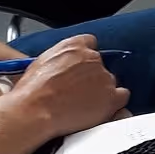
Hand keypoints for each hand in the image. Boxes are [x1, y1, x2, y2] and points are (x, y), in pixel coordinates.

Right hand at [0, 35, 128, 141]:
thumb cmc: (32, 91)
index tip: (80, 69)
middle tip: (78, 92)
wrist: (34, 109)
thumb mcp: (40, 64)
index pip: (90, 43)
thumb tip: (62, 67)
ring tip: (84, 105)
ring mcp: (104, 77)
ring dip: (101, 92)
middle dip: (92, 78)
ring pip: (110, 82)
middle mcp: (92, 58)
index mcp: (74, 46)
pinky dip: (115, 104)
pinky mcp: (111, 97)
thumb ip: (59, 59)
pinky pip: (122, 97)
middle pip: (100, 65)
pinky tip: (101, 110)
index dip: (85, 58)